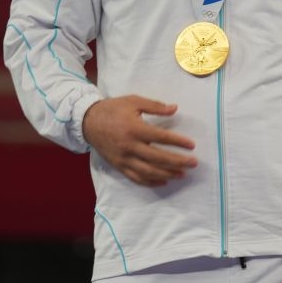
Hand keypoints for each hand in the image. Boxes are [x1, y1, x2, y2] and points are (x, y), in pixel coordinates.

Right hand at [82, 96, 197, 185]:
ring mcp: (124, 158)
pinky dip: (151, 182)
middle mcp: (130, 146)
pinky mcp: (119, 166)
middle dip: (178, 162)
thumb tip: (175, 108)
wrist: (88, 121)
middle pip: (158, 158)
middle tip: (193, 163)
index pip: (161, 138)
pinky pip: (136, 178)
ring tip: (182, 174)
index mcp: (134, 129)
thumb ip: (155, 106)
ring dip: (167, 174)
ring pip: (148, 171)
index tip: (192, 145)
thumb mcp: (133, 101)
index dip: (178, 142)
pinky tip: (163, 181)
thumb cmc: (113, 109)